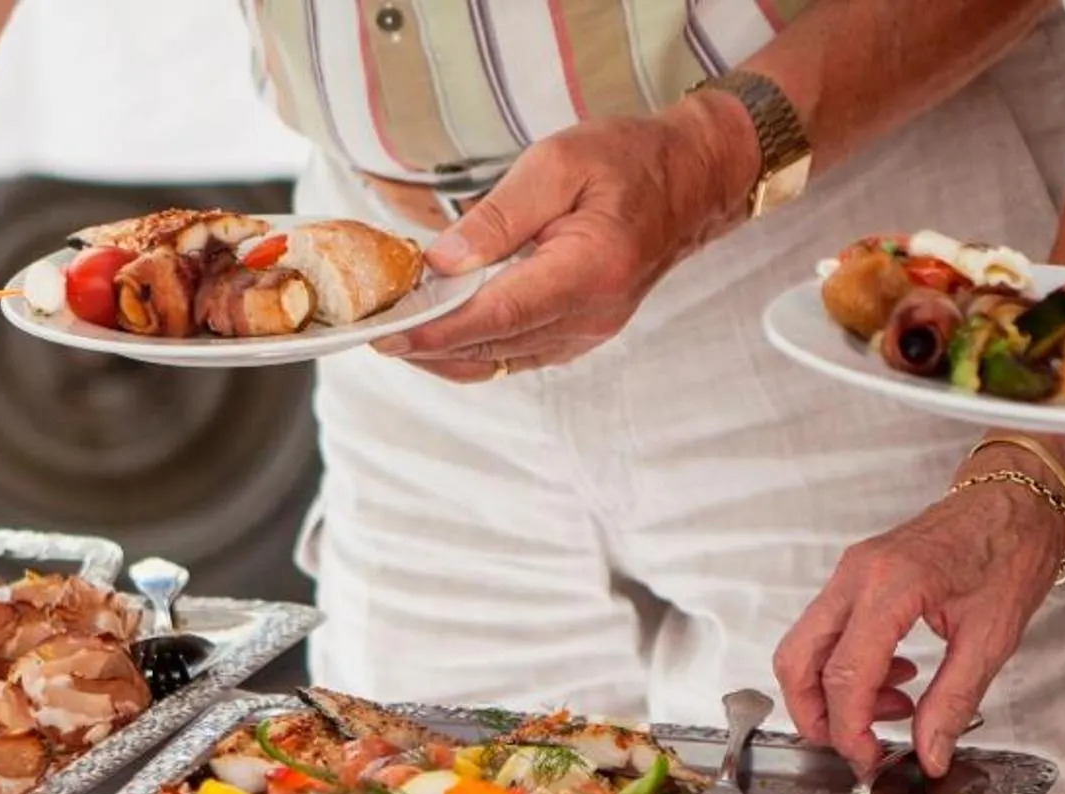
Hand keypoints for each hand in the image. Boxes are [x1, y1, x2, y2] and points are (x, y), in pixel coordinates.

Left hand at [371, 95, 752, 381]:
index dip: (438, 332)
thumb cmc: (629, 162)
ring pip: (500, 360)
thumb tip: (442, 262)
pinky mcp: (579, 336)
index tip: (390, 334)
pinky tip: (442, 329)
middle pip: (492, 347)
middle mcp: (589, 317)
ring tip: (399, 330)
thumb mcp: (557, 164)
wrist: (690, 182)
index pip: (498, 316)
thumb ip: (497, 216)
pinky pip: (516, 355)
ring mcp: (586, 334)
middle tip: (374, 327)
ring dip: (446, 352)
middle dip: (427, 345)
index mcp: (587, 272)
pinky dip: (474, 347)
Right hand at [775, 475, 1064, 777]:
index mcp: (891, 587)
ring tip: (893, 709)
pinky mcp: (856, 575)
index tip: (869, 758)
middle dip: (815, 715)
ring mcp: (851, 572)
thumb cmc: (1012, 549)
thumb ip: (952, 702)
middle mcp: (857, 576)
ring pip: (805, 647)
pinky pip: (828, 631)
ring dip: (833, 693)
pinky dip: (847, 666)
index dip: (850, 729)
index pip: (844, 675)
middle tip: (853, 746)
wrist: (1018, 497)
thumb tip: (929, 754)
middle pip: (798, 661)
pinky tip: (896, 678)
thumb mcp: (992, 638)